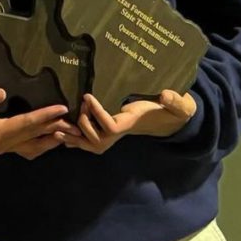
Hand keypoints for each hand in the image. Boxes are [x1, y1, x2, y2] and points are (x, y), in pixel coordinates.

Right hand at [0, 87, 77, 159]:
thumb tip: (1, 93)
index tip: (61, 108)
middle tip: (76, 122)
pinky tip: (50, 137)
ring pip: (33, 147)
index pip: (25, 124)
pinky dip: (42, 143)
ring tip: (69, 132)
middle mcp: (2, 144)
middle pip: (34, 137)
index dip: (44, 116)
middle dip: (55, 129)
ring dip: (51, 140)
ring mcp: (2, 147)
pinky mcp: (2, 145)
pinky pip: (27, 148)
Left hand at [59, 90, 196, 153]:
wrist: (165, 120)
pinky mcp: (106, 134)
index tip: (87, 96)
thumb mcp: (179, 106)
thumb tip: (166, 95)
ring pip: (89, 144)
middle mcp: (118, 135)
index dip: (97, 113)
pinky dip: (73, 139)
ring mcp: (111, 137)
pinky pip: (87, 142)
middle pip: (95, 140)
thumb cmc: (170, 111)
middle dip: (84, 123)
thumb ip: (175, 102)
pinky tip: (61, 134)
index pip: (110, 126)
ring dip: (75, 134)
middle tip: (81, 103)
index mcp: (130, 124)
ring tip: (65, 119)